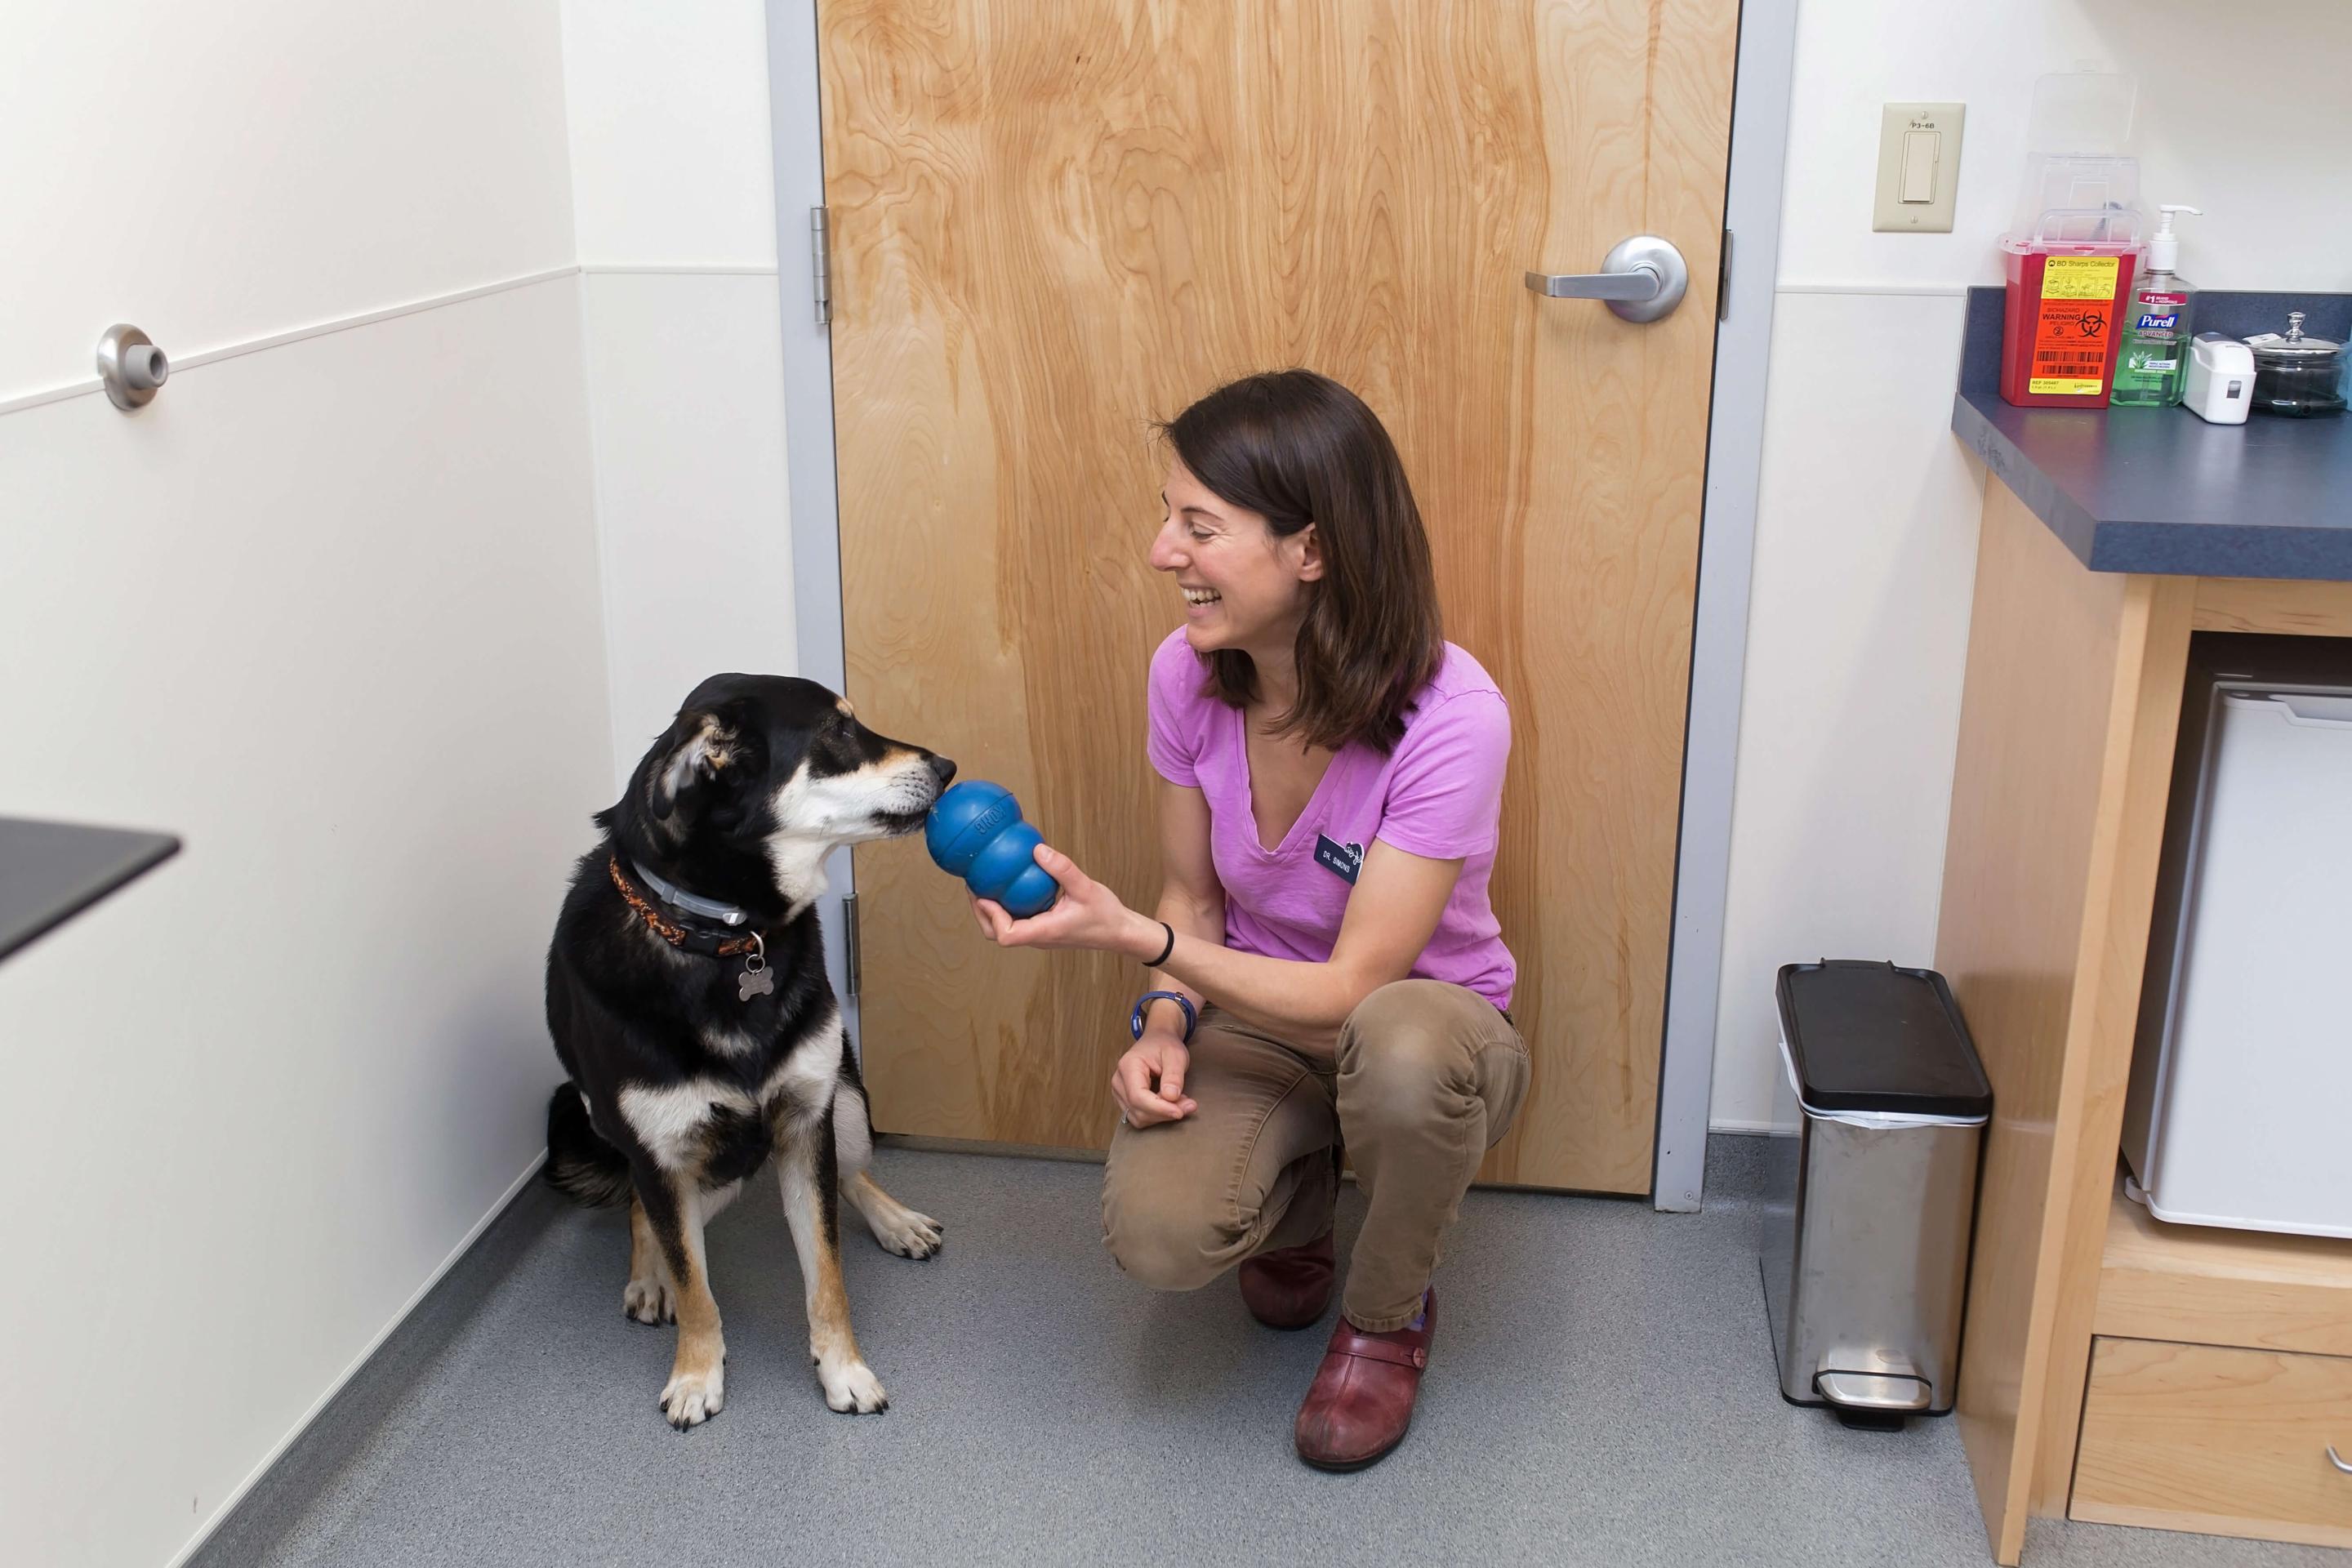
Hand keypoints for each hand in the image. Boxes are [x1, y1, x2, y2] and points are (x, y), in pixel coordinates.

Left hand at [968, 844, 1163, 958]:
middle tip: (974, 886)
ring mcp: (1039, 934)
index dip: (991, 916)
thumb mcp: (1086, 888)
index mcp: (1045, 931)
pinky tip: (1006, 885)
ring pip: (1004, 929)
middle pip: (997, 934)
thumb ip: (1062, 869)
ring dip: (990, 910)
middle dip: (981, 912)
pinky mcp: (1042, 928)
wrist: (1119, 932)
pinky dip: (1005, 907)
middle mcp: (1038, 936)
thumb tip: (1037, 849)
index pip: (1007, 935)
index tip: (985, 894)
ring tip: (984, 884)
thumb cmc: (1106, 915)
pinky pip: (1016, 921)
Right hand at [1110, 1030, 1196, 1125]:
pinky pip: (1140, 1117)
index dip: (1159, 1108)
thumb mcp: (1175, 1055)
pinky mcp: (1126, 1101)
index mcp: (1128, 1066)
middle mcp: (1119, 1081)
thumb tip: (1171, 1097)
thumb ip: (1173, 1076)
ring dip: (1162, 1116)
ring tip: (1181, 1102)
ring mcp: (1120, 1093)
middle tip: (1189, 1105)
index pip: (1138, 1096)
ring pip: (1139, 1118)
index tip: (1180, 1112)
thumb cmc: (1165, 1045)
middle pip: (1138, 1110)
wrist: (1157, 1041)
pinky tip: (1170, 1104)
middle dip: (1165, 1113)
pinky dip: (1157, 1116)